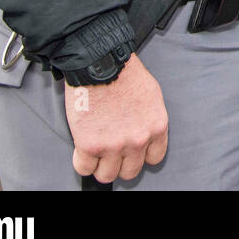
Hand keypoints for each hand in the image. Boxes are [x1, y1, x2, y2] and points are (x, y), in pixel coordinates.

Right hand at [64, 52, 168, 182]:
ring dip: (100, 166)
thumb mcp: (152, 95)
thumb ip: (149, 118)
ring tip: (96, 153)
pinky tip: (82, 149)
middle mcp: (138, 140)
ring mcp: (113, 145)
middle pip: (130, 172)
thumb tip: (142, 130)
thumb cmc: (125, 73)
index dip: (141, 155)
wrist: (101, 63)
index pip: (154, 158)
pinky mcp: (89, 145)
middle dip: (120, 164)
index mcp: (156, 126)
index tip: (132, 151)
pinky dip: (81, 161)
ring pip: (107, 175)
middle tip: (111, 153)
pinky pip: (84, 168)